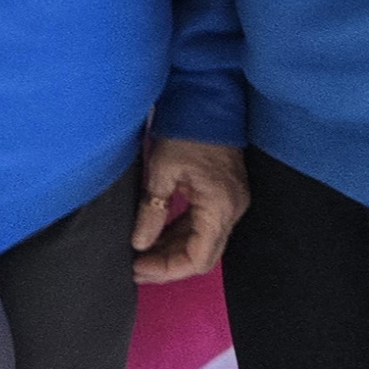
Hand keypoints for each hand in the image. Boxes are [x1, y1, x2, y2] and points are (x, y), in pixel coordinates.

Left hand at [131, 138, 248, 283]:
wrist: (209, 98)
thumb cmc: (186, 129)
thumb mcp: (162, 170)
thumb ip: (152, 210)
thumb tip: (139, 244)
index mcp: (219, 206)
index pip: (198, 258)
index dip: (168, 269)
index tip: (139, 268)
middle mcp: (232, 210)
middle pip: (202, 255)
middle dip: (169, 265)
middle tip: (137, 268)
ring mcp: (231, 203)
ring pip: (203, 241)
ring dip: (174, 250)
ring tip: (141, 254)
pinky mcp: (224, 195)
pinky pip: (204, 224)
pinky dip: (182, 233)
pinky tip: (158, 236)